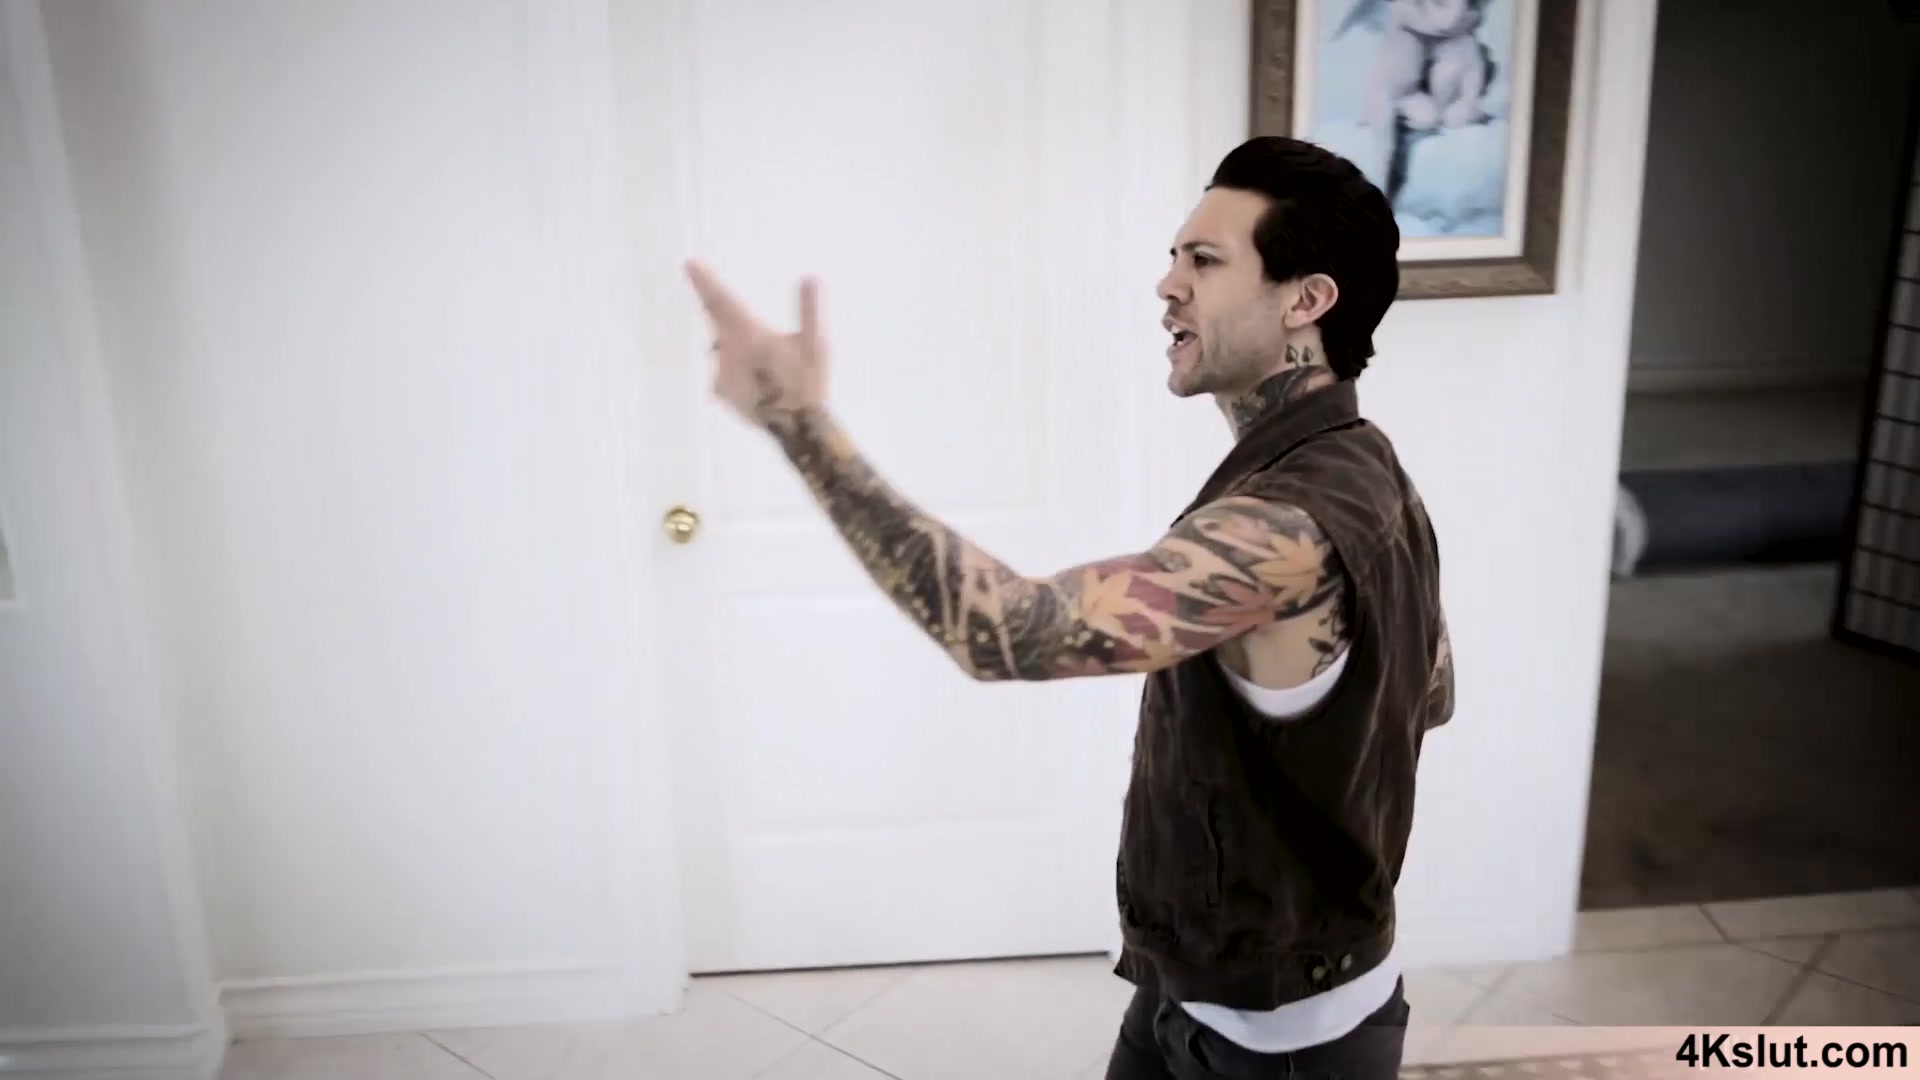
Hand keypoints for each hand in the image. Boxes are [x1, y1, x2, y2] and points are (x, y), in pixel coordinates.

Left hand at [684, 260, 828, 428]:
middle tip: (748, 325)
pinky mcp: (719, 391)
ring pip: (724, 347)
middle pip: (719, 322)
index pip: (720, 301)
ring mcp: (720, 374)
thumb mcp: (816, 344)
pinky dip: (738, 369)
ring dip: (739, 347)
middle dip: (727, 315)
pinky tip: (761, 383)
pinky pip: (724, 369)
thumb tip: (810, 277)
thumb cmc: (809, 384)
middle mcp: (728, 353)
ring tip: (769, 367)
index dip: (704, 281)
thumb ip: (810, 309)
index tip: (689, 263)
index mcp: (749, 335)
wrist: (797, 430)